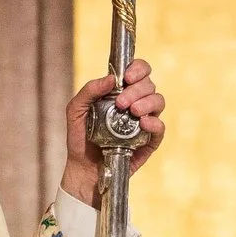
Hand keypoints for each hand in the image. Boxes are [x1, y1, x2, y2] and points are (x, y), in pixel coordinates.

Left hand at [62, 58, 164, 205]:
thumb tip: (111, 78)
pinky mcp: (149, 141)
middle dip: (137, 89)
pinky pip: (160, 128)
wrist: (83, 168)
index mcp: (121, 92)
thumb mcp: (75, 110)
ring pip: (159, 102)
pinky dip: (154, 123)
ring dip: (147, 102)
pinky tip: (143, 123)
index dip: (138, 68)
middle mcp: (135, 103)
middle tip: (121, 102)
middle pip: (149, 85)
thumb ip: (89, 90)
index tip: (126, 77)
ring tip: (132, 111)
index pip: (139, 71)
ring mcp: (144, 122)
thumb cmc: (79, 137)